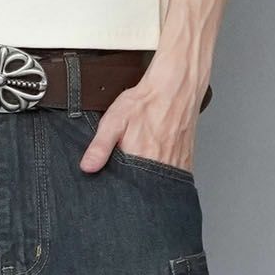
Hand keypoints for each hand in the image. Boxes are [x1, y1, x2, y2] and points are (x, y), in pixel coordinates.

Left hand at [80, 78, 199, 174]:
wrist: (175, 88)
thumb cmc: (146, 102)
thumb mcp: (114, 121)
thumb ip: (100, 146)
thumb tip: (87, 167)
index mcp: (140, 160)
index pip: (126, 186)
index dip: (118, 183)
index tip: (114, 175)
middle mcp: (160, 167)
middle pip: (143, 186)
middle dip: (134, 181)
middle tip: (132, 159)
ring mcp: (176, 165)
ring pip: (159, 183)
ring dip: (150, 178)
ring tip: (144, 158)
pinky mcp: (186, 161)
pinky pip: (174, 176)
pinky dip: (164, 174)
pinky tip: (158, 159)